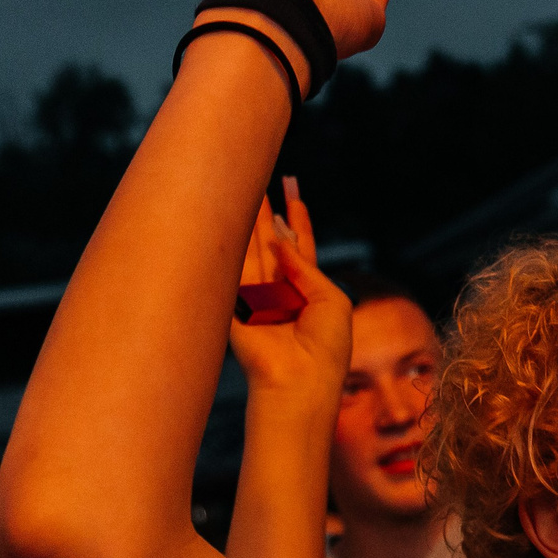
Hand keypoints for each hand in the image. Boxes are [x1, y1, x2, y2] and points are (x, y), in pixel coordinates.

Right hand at [227, 177, 353, 415]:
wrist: (300, 381)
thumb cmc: (325, 348)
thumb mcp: (331, 300)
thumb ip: (304, 266)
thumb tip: (279, 238)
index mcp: (309, 293)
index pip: (300, 248)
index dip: (297, 219)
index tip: (293, 191)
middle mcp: (280, 292)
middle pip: (271, 243)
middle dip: (268, 211)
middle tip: (264, 176)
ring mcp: (256, 298)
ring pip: (250, 250)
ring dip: (248, 219)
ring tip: (247, 184)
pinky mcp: (234, 306)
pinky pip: (232, 268)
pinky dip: (230, 242)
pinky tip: (227, 215)